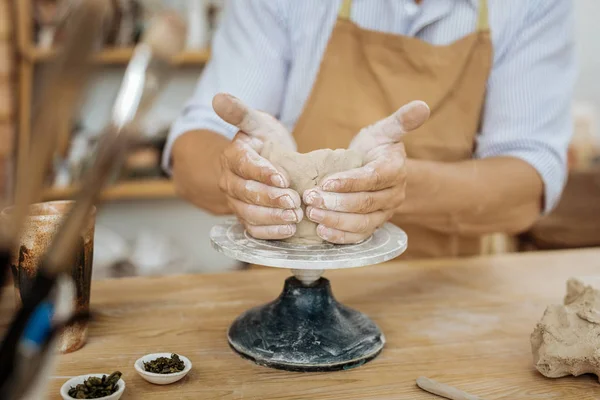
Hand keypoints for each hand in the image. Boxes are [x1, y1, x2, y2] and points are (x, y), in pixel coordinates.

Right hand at [212, 93, 302, 239]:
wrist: (264, 161)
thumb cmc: (262, 141)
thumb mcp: (255, 123)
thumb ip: (239, 112)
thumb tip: (218, 98)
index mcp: (232, 156)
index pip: (244, 165)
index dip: (262, 173)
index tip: (282, 179)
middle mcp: (230, 181)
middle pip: (246, 193)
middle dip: (271, 198)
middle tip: (294, 201)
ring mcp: (236, 201)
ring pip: (249, 213)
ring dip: (273, 217)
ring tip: (295, 216)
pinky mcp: (245, 217)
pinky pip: (253, 229)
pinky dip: (270, 232)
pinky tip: (289, 230)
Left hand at [303, 101, 430, 243]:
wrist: (376, 168)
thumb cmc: (376, 147)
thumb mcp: (385, 131)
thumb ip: (401, 120)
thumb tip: (422, 105)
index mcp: (395, 170)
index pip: (373, 178)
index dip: (350, 182)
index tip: (326, 181)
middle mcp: (393, 195)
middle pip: (365, 203)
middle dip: (336, 203)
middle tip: (311, 198)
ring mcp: (384, 213)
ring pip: (362, 223)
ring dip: (335, 220)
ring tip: (312, 214)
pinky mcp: (373, 226)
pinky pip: (359, 236)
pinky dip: (341, 237)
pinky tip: (322, 232)